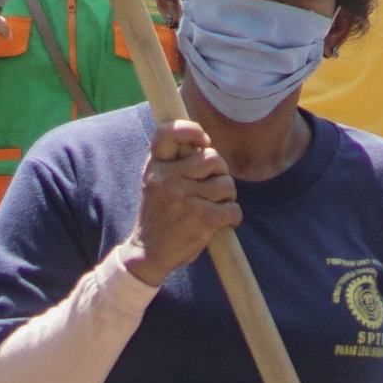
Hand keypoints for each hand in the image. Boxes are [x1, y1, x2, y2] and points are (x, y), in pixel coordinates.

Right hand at [125, 117, 239, 283]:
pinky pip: (232, 208)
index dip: (190, 130)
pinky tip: (225, 221)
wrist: (148, 252)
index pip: (168, 133)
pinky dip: (233, 216)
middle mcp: (166, 179)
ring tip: (217, 206)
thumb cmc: (159, 214)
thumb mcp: (156, 183)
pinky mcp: (200, 217)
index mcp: (155, 166)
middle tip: (215, 187)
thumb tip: (207, 144)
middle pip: (213, 158)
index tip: (203, 141)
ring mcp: (183, 198)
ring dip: (228, 196)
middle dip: (221, 172)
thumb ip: (175, 163)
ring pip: (226, 183)